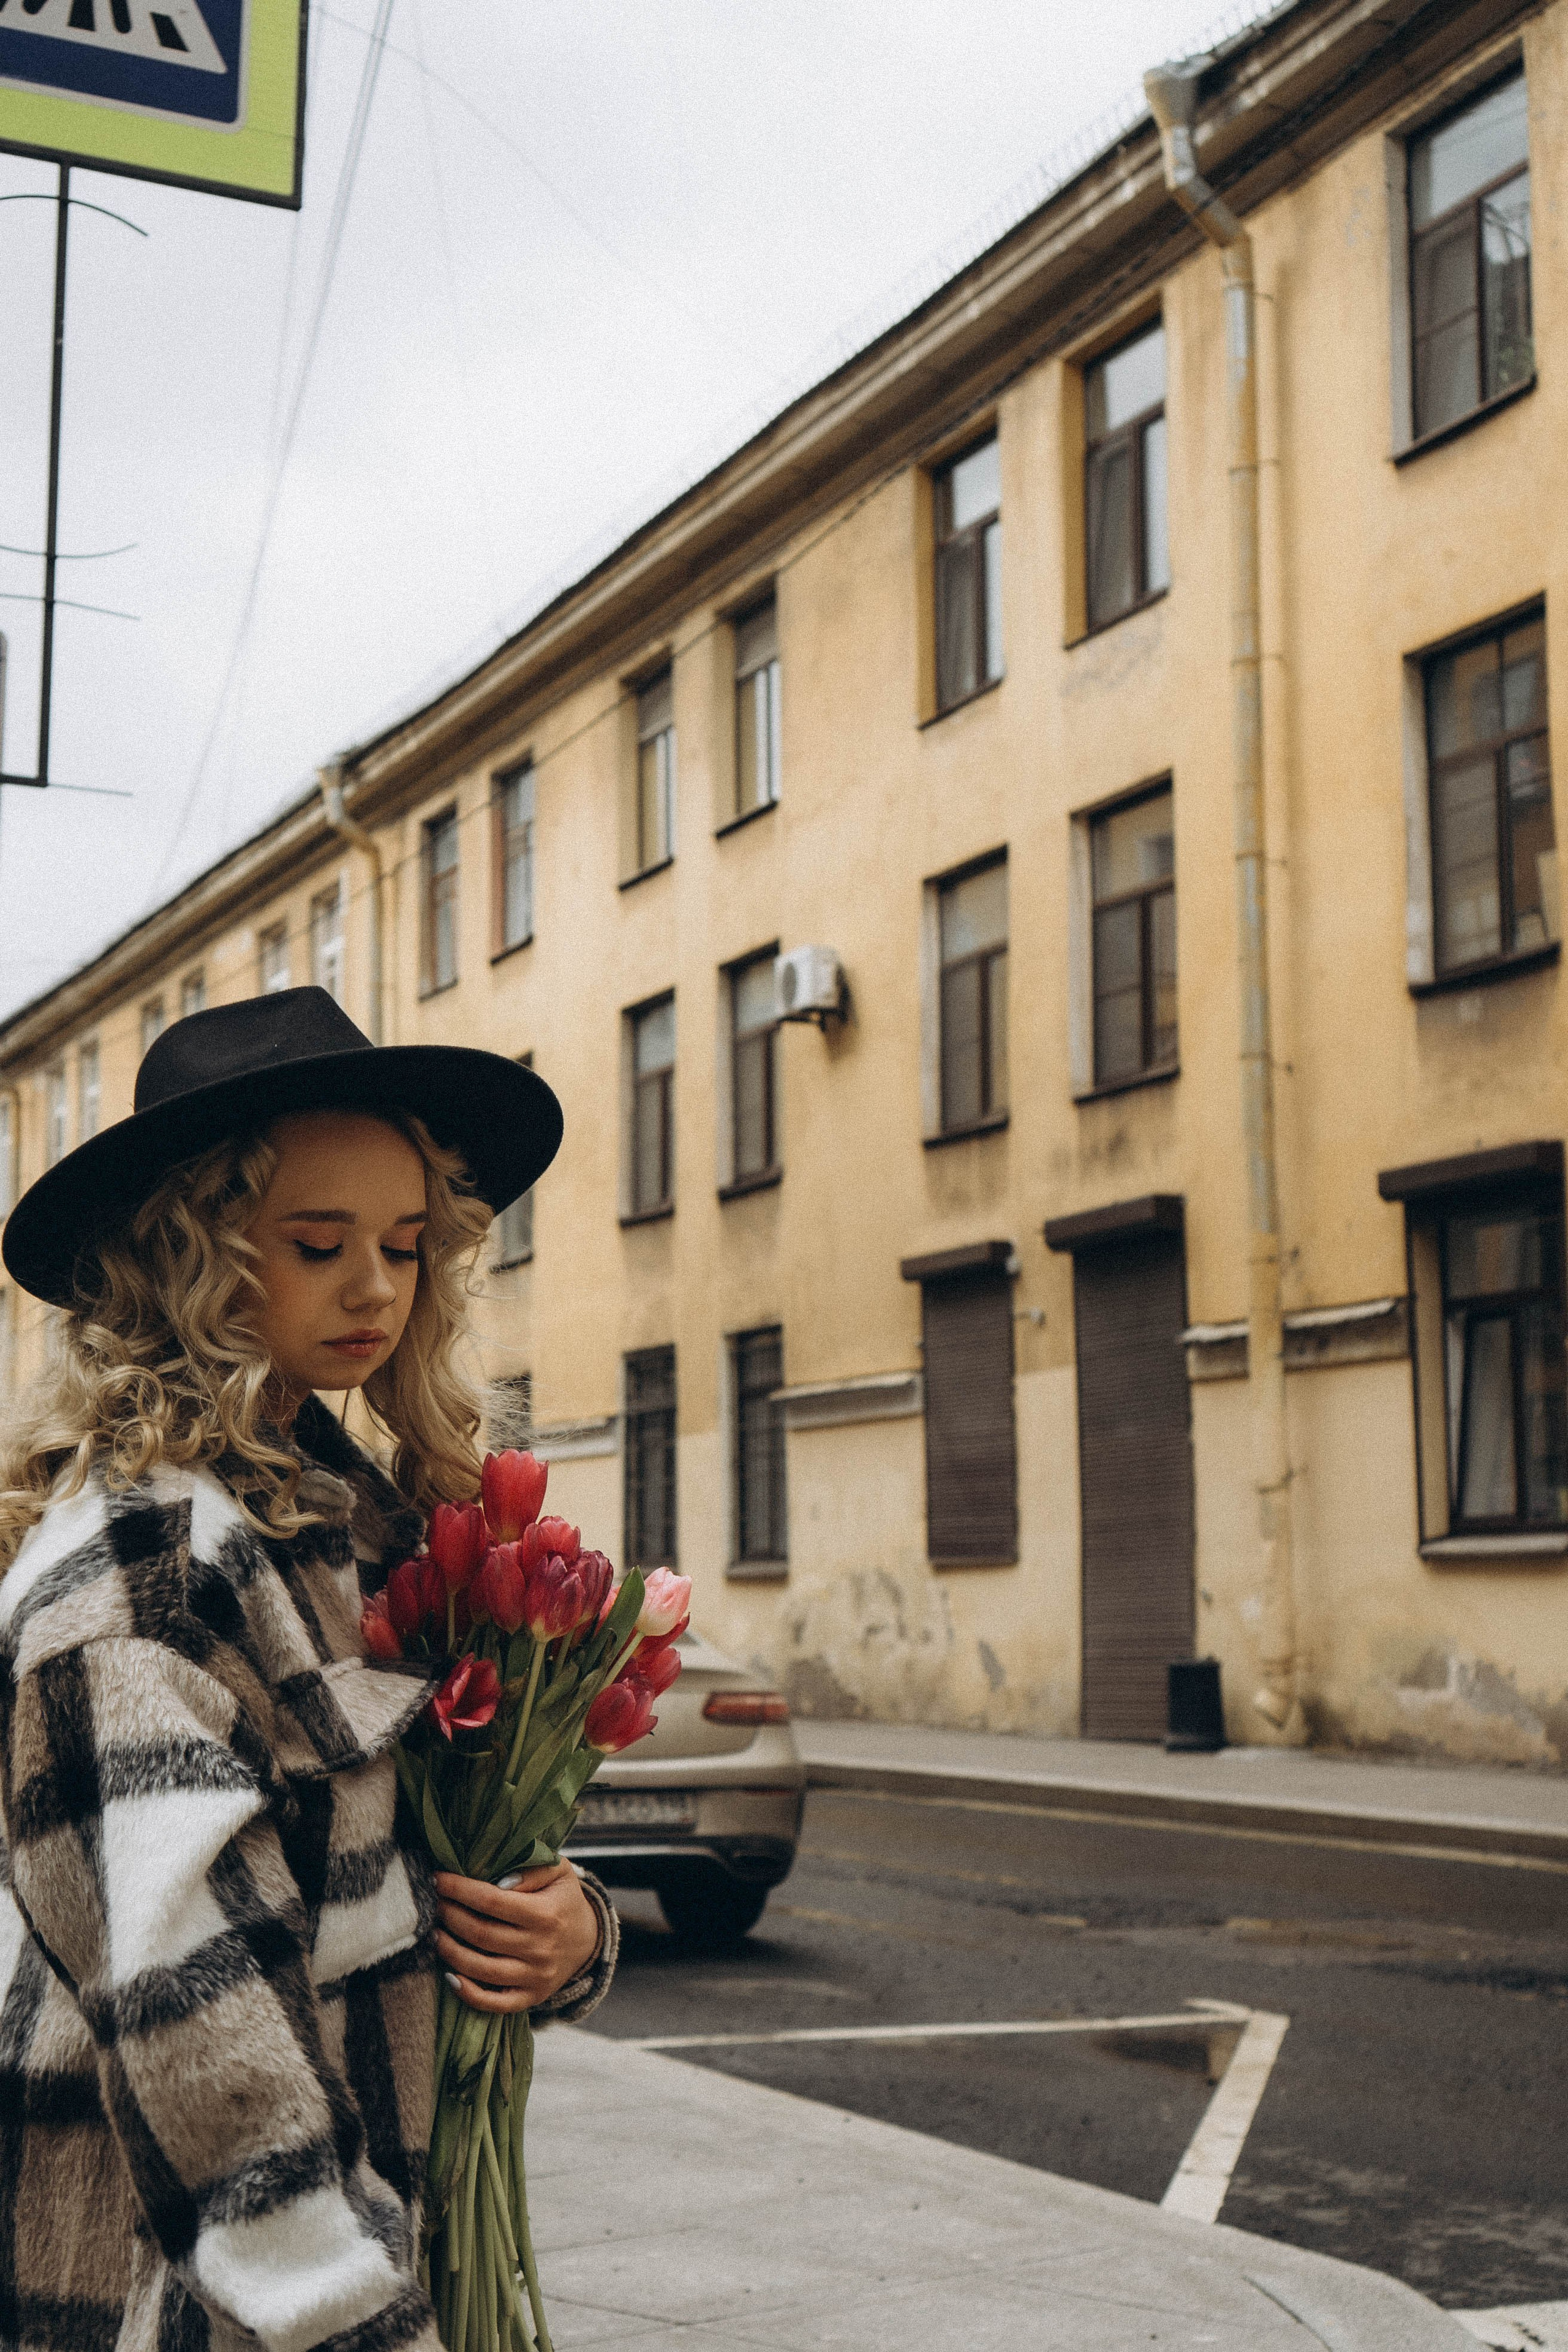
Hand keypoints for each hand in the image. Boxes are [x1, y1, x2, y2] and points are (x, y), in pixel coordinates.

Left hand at [434, 1862, 600, 2013]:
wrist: (587, 1940)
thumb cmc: (563, 1900)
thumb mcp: (559, 1872)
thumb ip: (532, 1870)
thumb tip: (498, 1882)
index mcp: (546, 1914)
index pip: (491, 1900)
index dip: (459, 1889)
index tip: (438, 1878)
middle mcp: (540, 1948)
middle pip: (481, 1933)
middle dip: (450, 1916)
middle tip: (434, 1903)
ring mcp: (535, 1977)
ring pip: (481, 1968)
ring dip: (450, 1950)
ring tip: (435, 1933)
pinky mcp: (530, 1997)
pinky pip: (494, 2003)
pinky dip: (468, 1994)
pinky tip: (450, 1976)